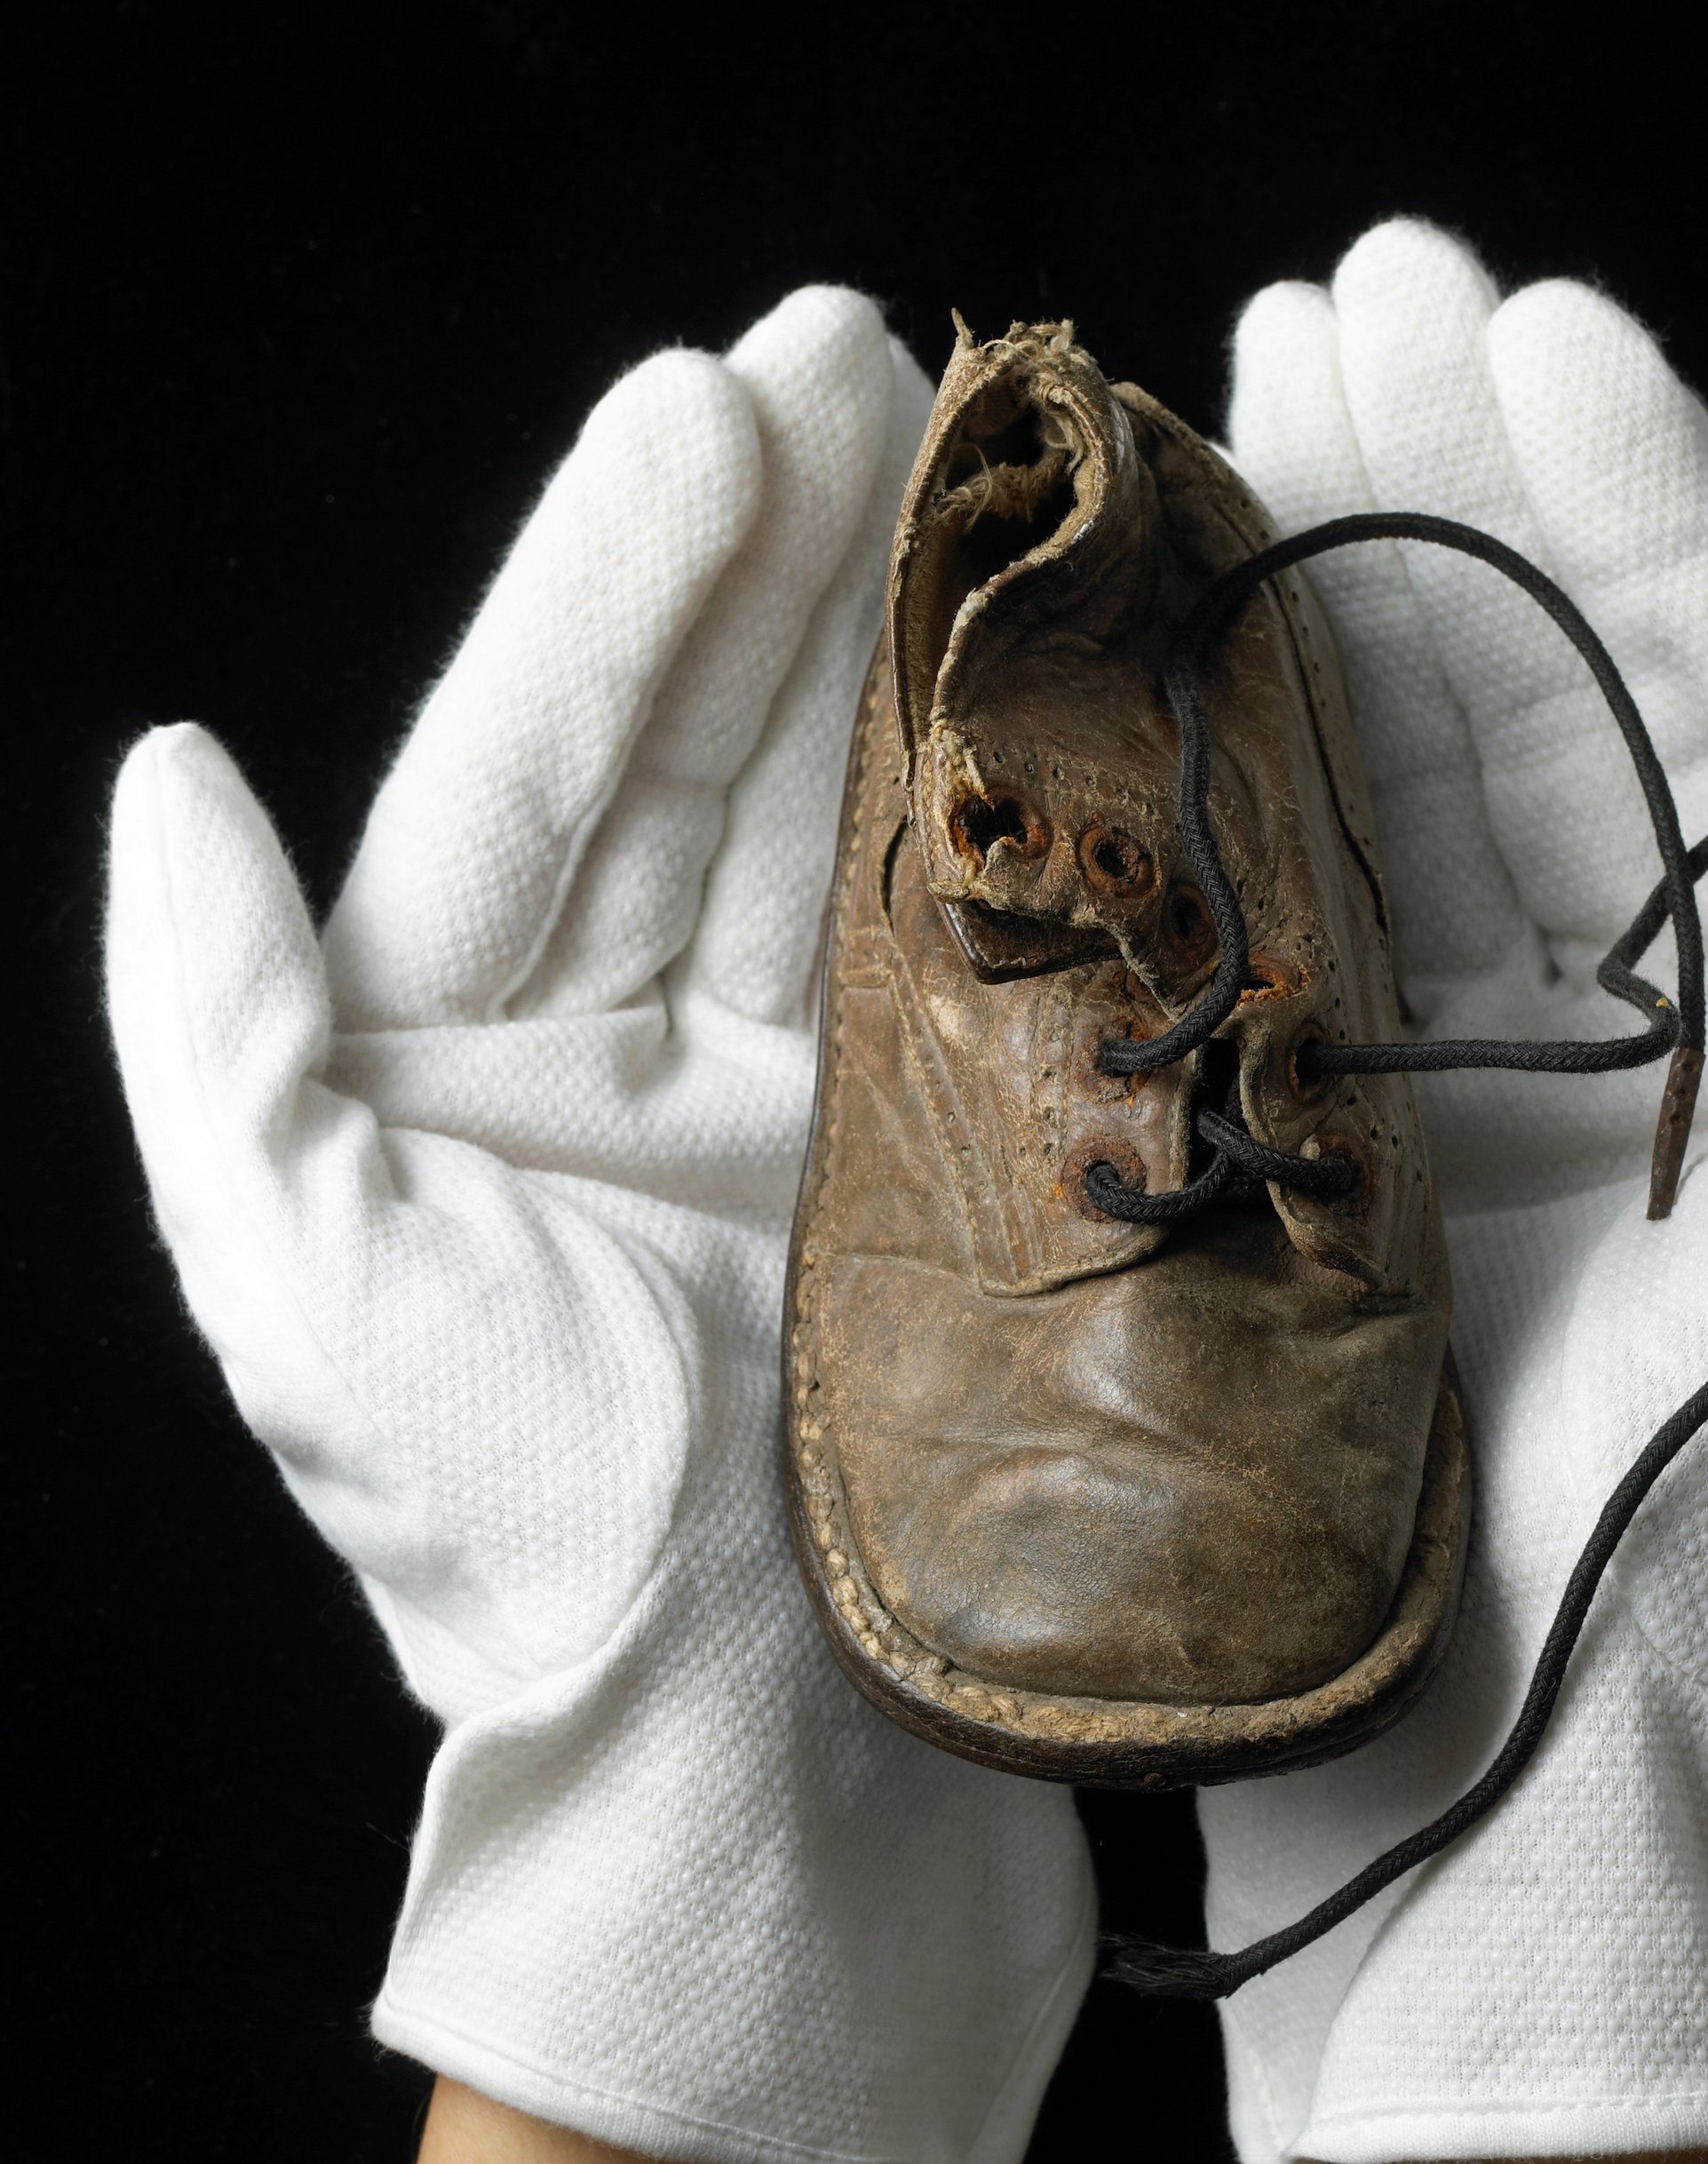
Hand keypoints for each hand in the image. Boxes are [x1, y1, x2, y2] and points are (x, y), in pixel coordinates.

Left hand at [105, 288, 1091, 2163]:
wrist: (768, 1786)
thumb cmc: (525, 1562)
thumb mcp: (305, 1291)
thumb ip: (218, 1028)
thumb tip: (166, 770)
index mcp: (461, 1061)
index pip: (541, 766)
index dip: (623, 578)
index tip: (715, 400)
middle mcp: (636, 1056)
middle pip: (717, 759)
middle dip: (788, 556)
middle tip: (871, 358)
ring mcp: (817, 1102)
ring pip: (862, 831)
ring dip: (916, 646)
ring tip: (979, 467)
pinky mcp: (964, 1170)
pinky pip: (986, 963)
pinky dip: (1023, 821)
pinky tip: (1065, 680)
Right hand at [1200, 221, 1707, 2163]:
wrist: (1533, 1749)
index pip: (1706, 685)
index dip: (1621, 494)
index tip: (1527, 319)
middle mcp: (1597, 994)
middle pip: (1516, 693)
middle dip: (1440, 486)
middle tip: (1346, 291)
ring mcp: (1426, 1052)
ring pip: (1368, 779)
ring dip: (1312, 593)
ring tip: (1236, 404)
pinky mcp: (1287, 1130)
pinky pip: (1248, 925)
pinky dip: (1203, 785)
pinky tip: (1146, 652)